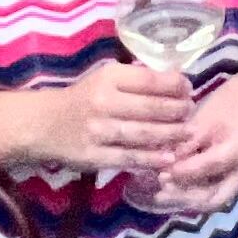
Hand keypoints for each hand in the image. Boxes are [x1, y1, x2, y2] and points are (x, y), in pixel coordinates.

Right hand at [34, 58, 192, 175]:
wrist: (45, 124)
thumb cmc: (83, 97)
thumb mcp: (105, 78)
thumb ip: (136, 78)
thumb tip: (176, 79)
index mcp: (108, 78)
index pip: (149, 80)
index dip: (174, 85)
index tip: (188, 88)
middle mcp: (104, 102)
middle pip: (151, 108)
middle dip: (178, 110)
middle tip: (192, 112)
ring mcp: (99, 131)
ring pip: (143, 134)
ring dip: (171, 135)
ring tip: (188, 134)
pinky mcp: (95, 156)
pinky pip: (129, 158)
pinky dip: (151, 159)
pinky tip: (168, 158)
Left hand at [145, 80, 237, 211]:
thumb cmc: (219, 110)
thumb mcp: (201, 118)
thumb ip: (186, 141)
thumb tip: (165, 162)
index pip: (212, 165)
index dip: (186, 171)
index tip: (162, 172)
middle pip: (214, 197)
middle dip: (184, 197)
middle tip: (158, 192)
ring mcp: (236, 185)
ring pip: (209, 203)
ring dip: (182, 202)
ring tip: (157, 197)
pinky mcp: (227, 189)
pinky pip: (206, 200)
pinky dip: (185, 200)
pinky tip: (164, 196)